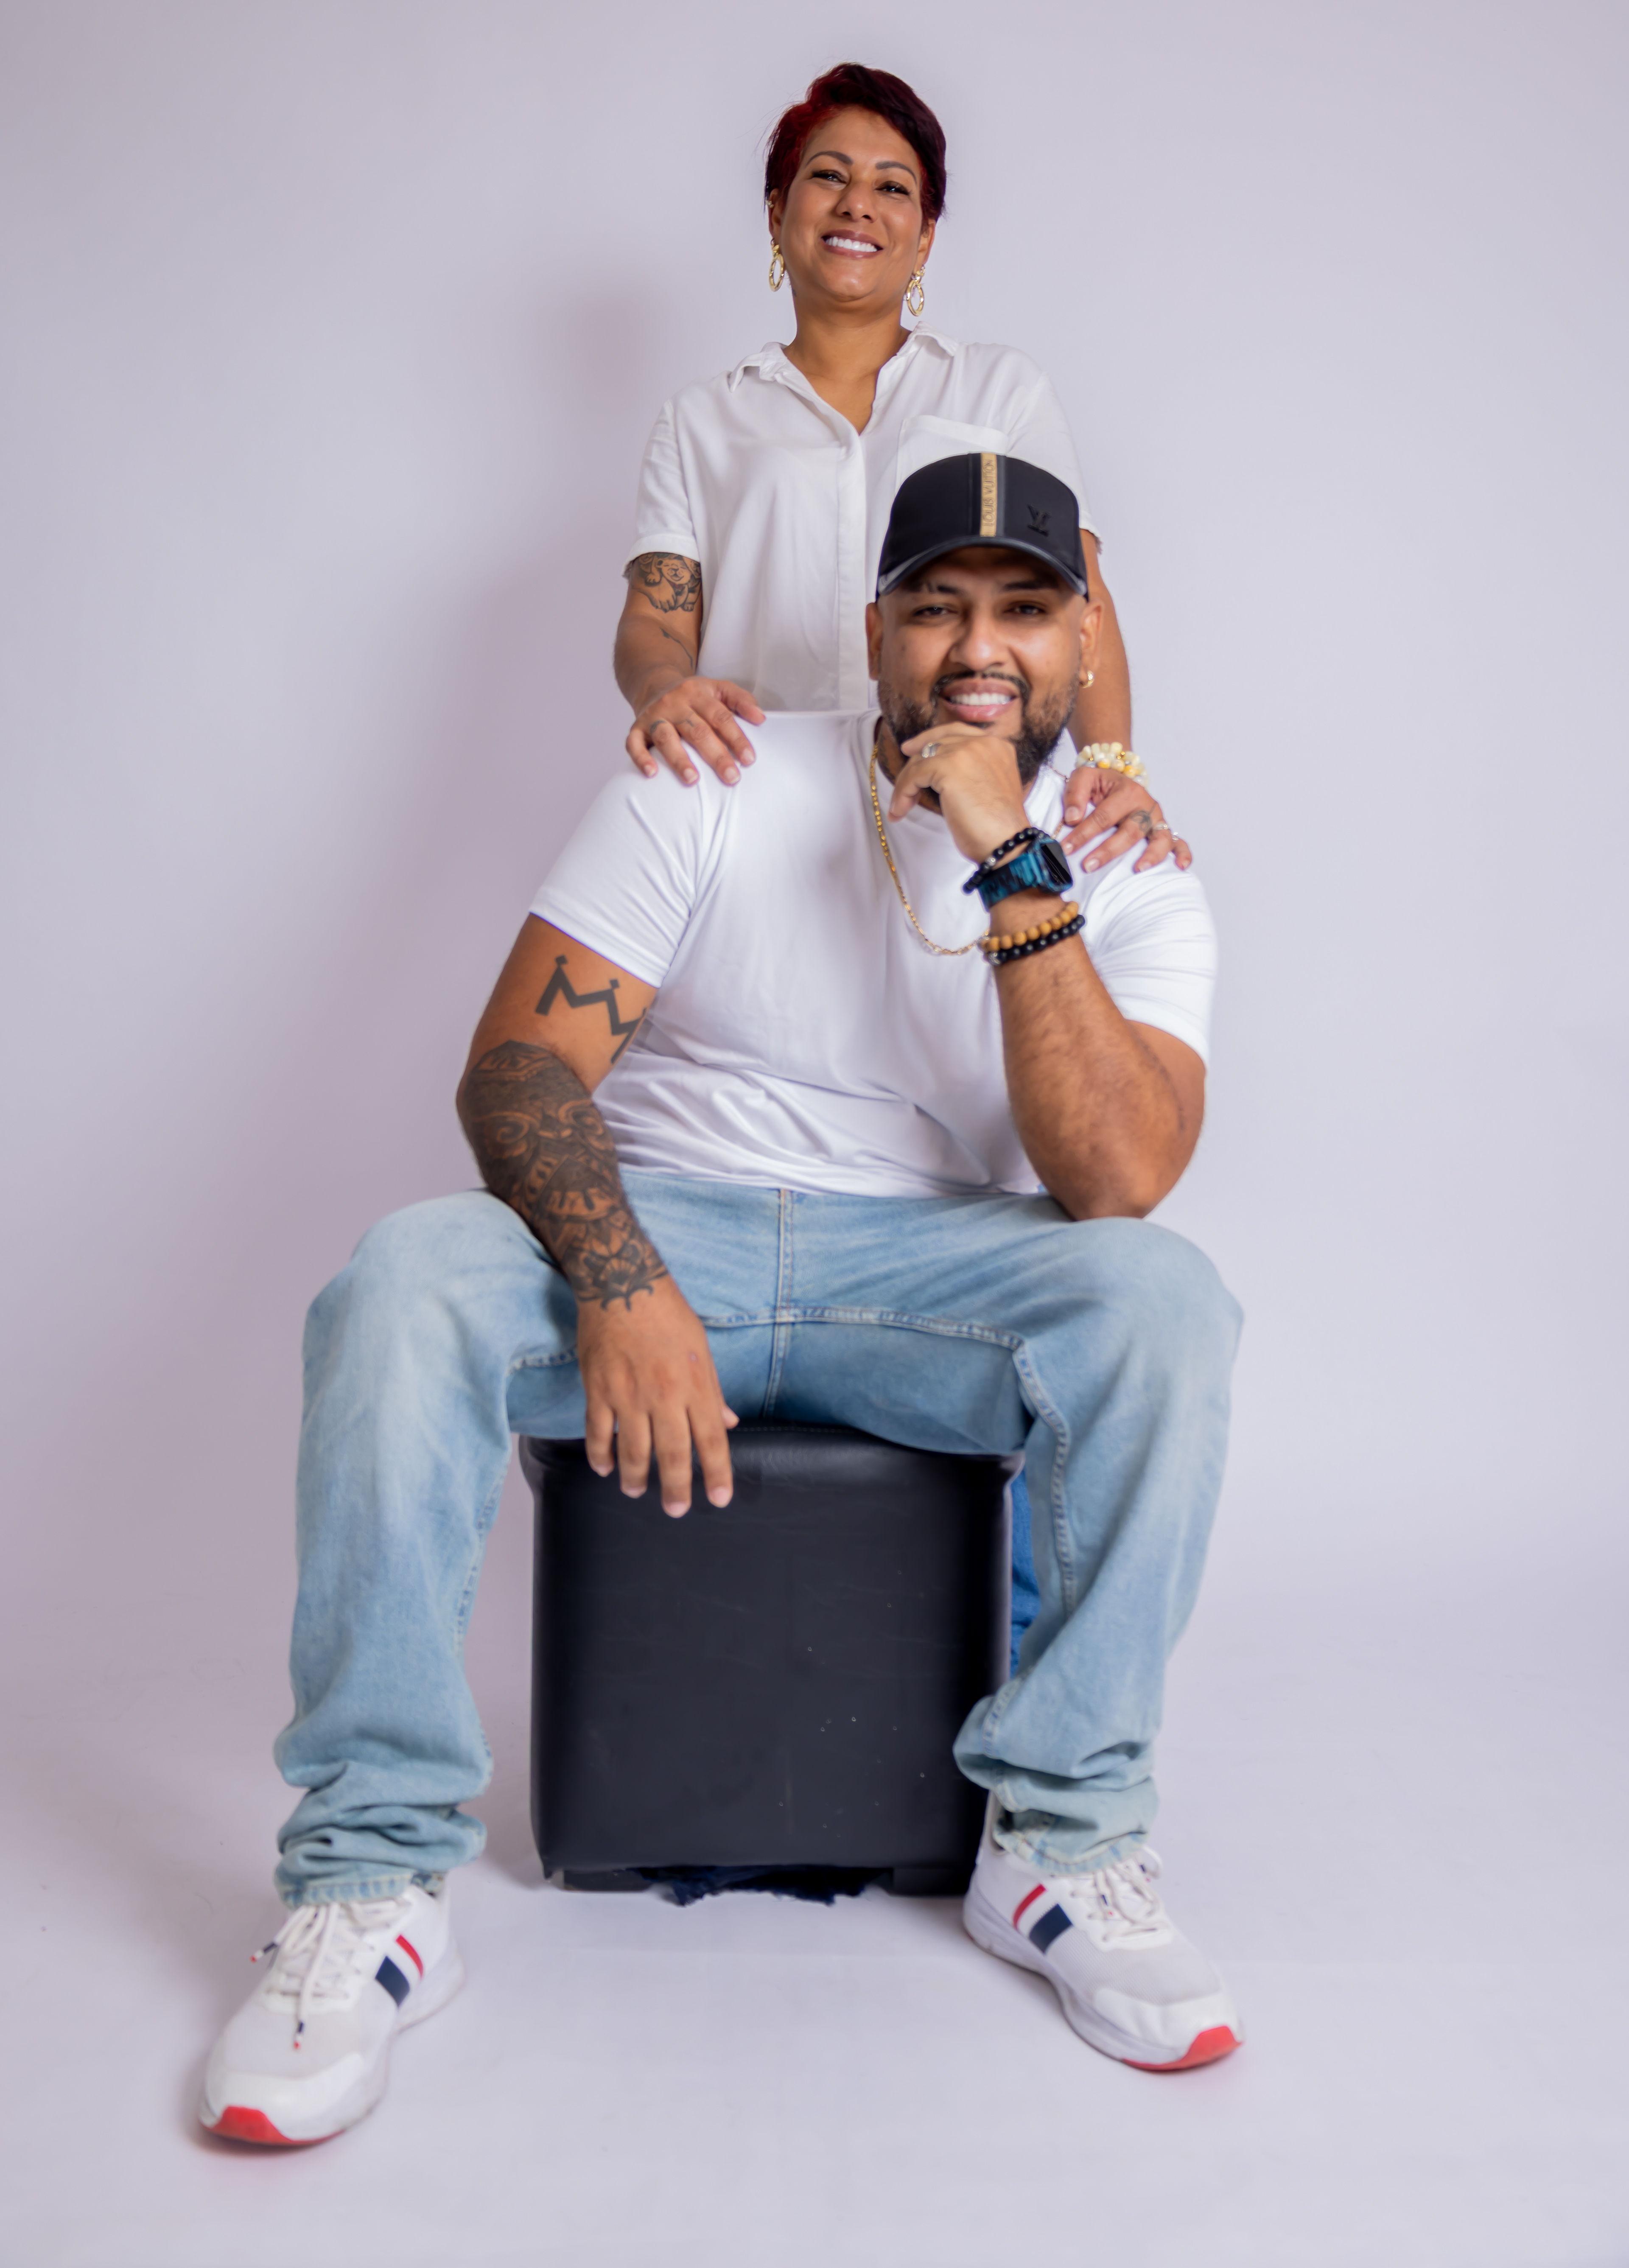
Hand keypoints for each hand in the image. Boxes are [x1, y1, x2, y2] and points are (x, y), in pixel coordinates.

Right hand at [577, 1276, 738, 1517]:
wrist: (622, 1285)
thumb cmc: (667, 1314)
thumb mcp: (702, 1348)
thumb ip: (713, 1390)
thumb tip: (729, 1423)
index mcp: (695, 1384)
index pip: (712, 1439)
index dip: (717, 1473)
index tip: (720, 1498)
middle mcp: (664, 1394)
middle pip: (673, 1453)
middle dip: (676, 1488)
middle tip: (676, 1510)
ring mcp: (628, 1394)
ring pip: (633, 1450)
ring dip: (635, 1476)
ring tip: (636, 1490)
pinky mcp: (598, 1389)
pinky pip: (597, 1432)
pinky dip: (600, 1455)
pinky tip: (605, 1468)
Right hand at [626, 677, 766, 786]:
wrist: (655, 684)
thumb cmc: (693, 695)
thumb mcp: (718, 689)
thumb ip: (740, 700)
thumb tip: (761, 718)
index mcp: (698, 694)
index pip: (720, 717)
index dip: (735, 738)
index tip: (749, 759)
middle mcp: (675, 703)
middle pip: (697, 731)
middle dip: (715, 755)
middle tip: (731, 777)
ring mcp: (654, 716)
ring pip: (666, 737)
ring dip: (679, 759)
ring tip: (693, 779)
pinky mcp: (636, 728)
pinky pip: (634, 743)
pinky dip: (640, 758)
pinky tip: (652, 773)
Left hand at [888, 722, 1032, 864]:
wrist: (1006, 842)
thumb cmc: (997, 828)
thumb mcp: (988, 789)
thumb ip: (972, 772)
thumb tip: (940, 774)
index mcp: (997, 747)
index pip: (958, 733)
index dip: (933, 739)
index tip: (915, 749)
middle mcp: (984, 743)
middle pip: (938, 741)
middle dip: (916, 757)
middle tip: (902, 769)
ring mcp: (967, 751)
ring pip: (922, 759)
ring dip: (906, 783)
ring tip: (900, 807)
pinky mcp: (949, 766)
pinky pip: (915, 774)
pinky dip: (903, 792)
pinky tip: (900, 810)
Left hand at [1060, 767, 1191, 872]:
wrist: (1118, 780)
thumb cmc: (1101, 783)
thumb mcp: (1084, 778)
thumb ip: (1075, 794)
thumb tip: (1072, 818)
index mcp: (1126, 791)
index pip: (1102, 816)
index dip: (1082, 834)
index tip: (1066, 848)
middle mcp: (1146, 805)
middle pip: (1129, 831)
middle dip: (1108, 850)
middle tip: (1089, 865)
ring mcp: (1157, 819)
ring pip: (1159, 838)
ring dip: (1150, 855)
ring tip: (1138, 869)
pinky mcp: (1163, 829)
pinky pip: (1178, 842)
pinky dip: (1182, 854)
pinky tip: (1180, 867)